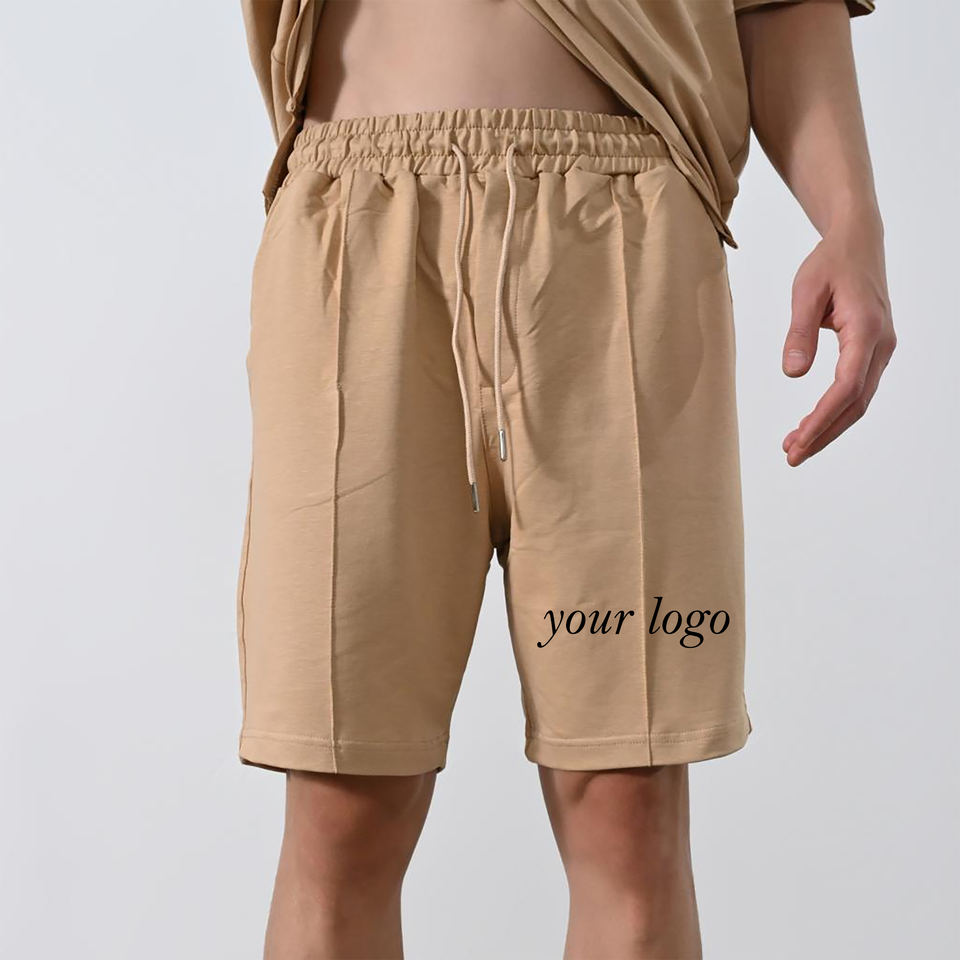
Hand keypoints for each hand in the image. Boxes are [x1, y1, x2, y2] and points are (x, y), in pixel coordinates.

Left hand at [781, 219, 895, 465]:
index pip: (846, 387)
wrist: (856, 242)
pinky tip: (811, 424)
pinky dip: (835, 411)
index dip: (822, 419)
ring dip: (829, 427)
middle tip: (791, 455)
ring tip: (795, 446)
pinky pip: (856, 389)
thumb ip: (799, 332)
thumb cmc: (829, 262)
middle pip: (855, 403)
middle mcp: (881, 344)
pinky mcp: (873, 351)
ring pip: (858, 401)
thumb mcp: (805, 290)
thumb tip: (793, 373)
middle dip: (824, 433)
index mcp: (866, 330)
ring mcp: (880, 349)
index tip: (798, 440)